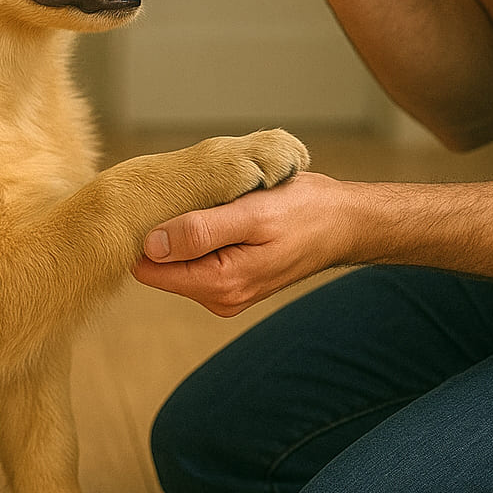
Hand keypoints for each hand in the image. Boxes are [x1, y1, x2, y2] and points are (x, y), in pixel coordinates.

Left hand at [132, 173, 349, 316]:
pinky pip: (201, 255)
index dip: (147, 234)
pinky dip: (205, 231)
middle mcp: (219, 297)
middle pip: (162, 264)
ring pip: (181, 258)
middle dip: (170, 229)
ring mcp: (227, 290)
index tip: (162, 203)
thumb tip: (150, 245)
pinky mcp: (234, 278)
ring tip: (220, 203)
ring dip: (189, 228)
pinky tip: (228, 212)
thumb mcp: (250, 214)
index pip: (150, 269)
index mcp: (219, 285)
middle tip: (199, 196)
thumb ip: (199, 231)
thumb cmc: (304, 212)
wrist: (345, 222)